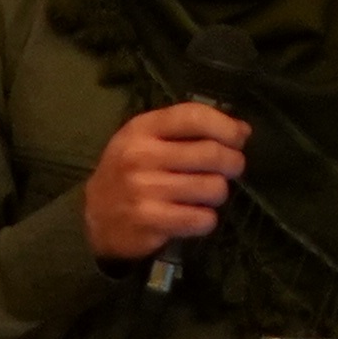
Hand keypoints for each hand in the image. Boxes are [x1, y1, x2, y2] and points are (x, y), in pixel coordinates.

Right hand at [86, 101, 249, 264]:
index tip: (240, 138)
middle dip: (232, 163)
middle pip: (211, 154)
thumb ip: (188, 130)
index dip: (226, 126)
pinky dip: (206, 219)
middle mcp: (142, 155)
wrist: (94, 216)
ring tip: (207, 194)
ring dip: (218, 193)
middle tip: (231, 169)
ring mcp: (144, 189)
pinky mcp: (150, 220)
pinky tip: (195, 216)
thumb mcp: (147, 139)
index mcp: (142, 128)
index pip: (194, 117)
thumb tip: (243, 130)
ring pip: (212, 188)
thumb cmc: (129, 171)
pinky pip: (201, 219)